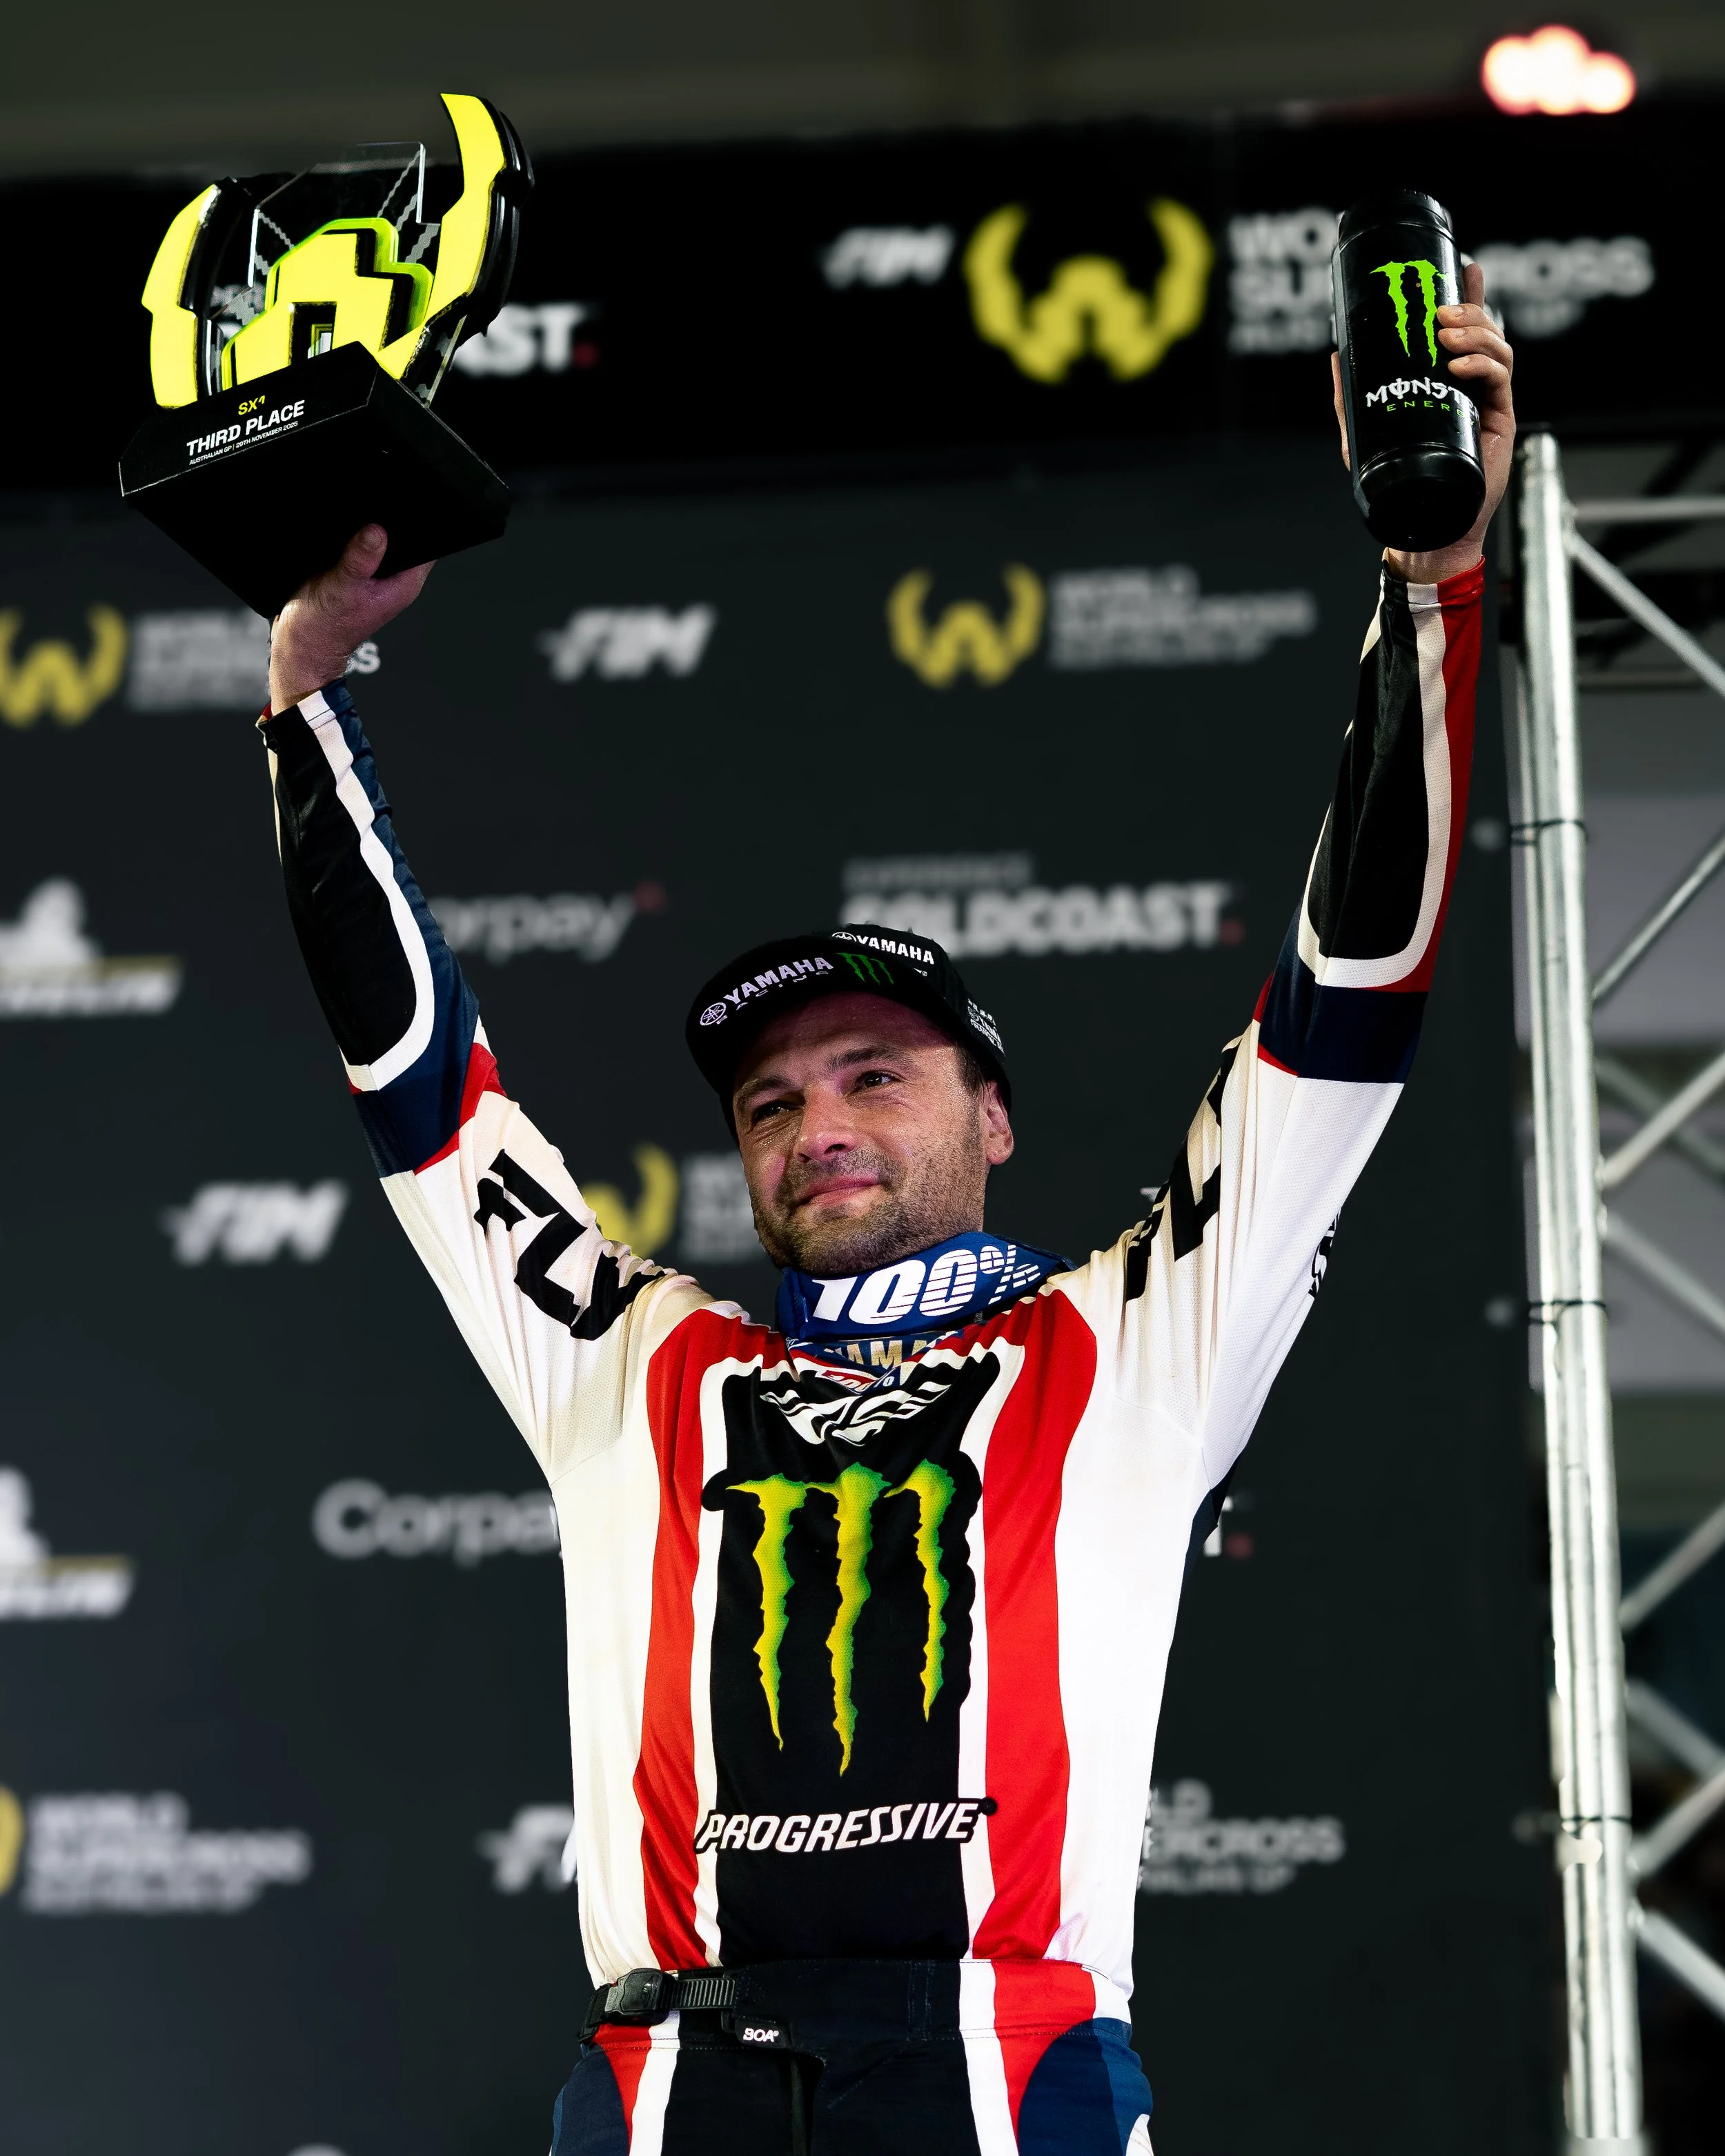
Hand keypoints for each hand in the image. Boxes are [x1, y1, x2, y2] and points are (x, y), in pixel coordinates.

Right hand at [268, 526, 434, 712]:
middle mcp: (395, 579)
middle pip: (405, 538)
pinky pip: (361, 546)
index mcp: (404, 585)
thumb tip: (376, 532)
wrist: (302, 641)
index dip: (420, 524)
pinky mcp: (357, 571)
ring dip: (370, 529)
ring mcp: (376, 576)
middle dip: (392, 522)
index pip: (427, 545)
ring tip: (356, 522)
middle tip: (372, 511)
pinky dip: (354, 537)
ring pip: (382, 540)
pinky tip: (343, 534)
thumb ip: (361, 559)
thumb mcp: (343, 587)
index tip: (403, 507)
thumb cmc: (325, 626)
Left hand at [1330, 260, 1515, 586]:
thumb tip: (1336, 354)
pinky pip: (1501, 380)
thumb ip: (1351, 397)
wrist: (1424, 526)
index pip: (1465, 330)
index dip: (1469, 295)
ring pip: (1499, 349)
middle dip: (1468, 312)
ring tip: (1447, 336)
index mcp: (1450, 381)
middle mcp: (1474, 386)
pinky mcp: (1500, 420)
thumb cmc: (1397, 485)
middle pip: (1486, 331)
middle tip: (1439, 313)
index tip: (1466, 265)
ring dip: (1476, 334)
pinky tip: (1460, 365)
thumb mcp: (1362, 435)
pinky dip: (1483, 365)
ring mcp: (1490, 401)